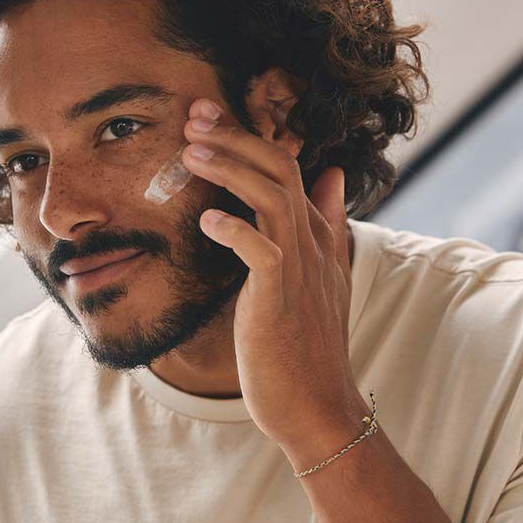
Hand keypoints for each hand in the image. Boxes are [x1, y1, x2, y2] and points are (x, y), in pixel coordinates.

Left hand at [180, 98, 368, 465]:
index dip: (249, 137)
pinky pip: (262, 250)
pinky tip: (207, 218)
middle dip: (236, 137)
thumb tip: (332, 175)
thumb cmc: (304, 346)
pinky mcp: (279, 298)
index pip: (288, 168)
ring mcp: (298, 270)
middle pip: (281, 169)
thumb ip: (324, 225)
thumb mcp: (320, 278)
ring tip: (190, 151)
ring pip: (273, 197)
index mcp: (314, 238)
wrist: (316, 407)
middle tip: (193, 115)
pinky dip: (235, 228)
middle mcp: (310, 245)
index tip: (207, 116)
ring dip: (230, 168)